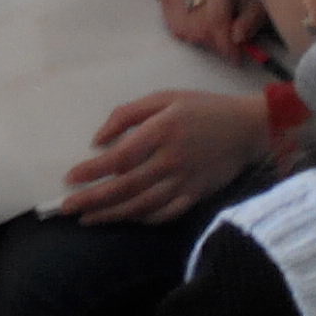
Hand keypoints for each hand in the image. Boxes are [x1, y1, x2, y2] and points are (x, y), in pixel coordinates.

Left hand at [59, 89, 273, 225]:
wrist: (247, 127)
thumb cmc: (201, 108)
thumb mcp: (164, 97)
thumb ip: (128, 114)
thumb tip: (98, 140)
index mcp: (163, 131)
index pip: (120, 158)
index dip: (93, 171)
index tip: (70, 178)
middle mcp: (172, 159)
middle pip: (126, 187)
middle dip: (93, 200)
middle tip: (68, 208)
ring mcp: (185, 181)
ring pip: (142, 205)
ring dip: (112, 214)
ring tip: (88, 219)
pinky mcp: (196, 195)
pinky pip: (165, 213)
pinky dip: (142, 218)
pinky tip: (125, 218)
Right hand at [159, 0, 264, 57]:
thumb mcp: (258, 3)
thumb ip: (251, 21)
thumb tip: (237, 38)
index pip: (216, 19)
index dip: (225, 44)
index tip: (235, 57)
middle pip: (197, 27)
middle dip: (215, 42)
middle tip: (227, 40)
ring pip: (182, 30)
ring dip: (201, 38)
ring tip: (215, 29)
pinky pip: (173, 26)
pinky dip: (187, 32)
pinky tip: (200, 25)